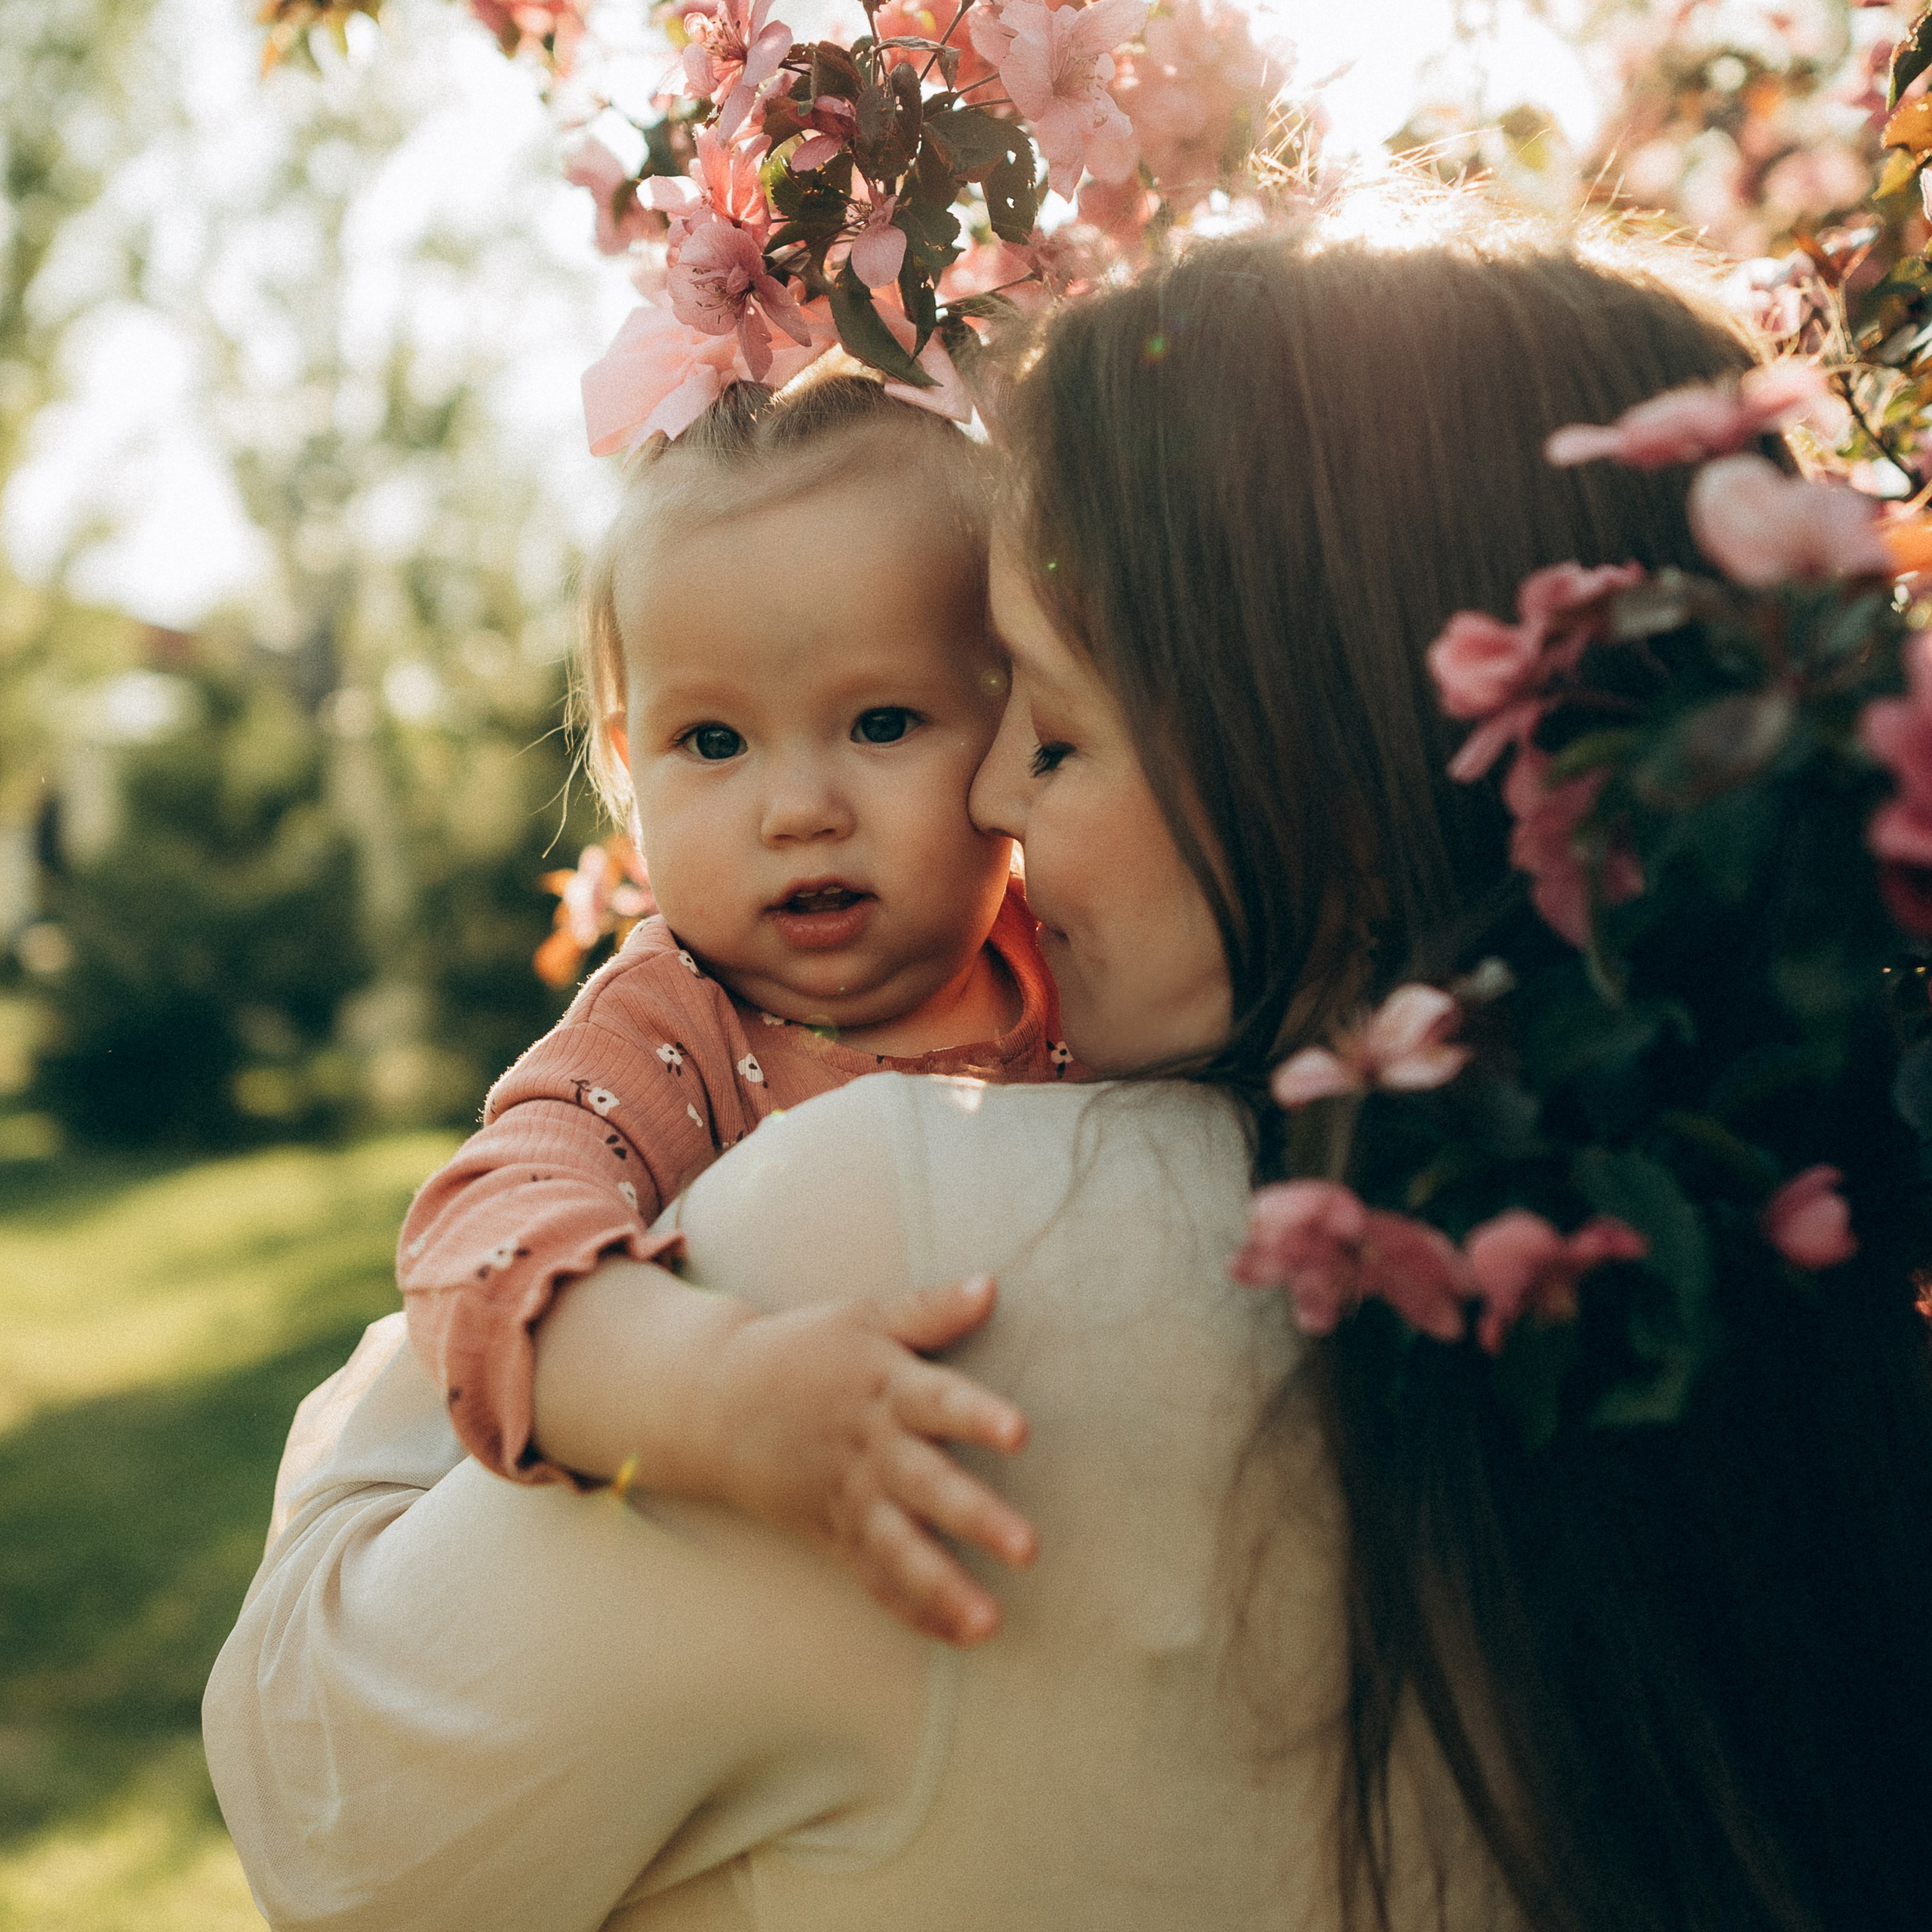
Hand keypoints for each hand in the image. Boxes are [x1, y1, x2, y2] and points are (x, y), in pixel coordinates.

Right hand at [699, 1275, 1036, 1645]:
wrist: (715, 1399)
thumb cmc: (805, 1351)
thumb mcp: (863, 1317)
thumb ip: (929, 1310)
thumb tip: (991, 1286)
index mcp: (883, 1387)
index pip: (937, 1400)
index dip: (978, 1416)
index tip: (1022, 1433)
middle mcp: (870, 1447)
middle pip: (926, 1485)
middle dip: (974, 1517)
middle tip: (1029, 1547)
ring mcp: (849, 1496)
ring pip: (897, 1547)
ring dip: (943, 1585)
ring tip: (991, 1621)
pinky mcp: (832, 1532)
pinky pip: (874, 1577)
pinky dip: (913, 1608)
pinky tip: (962, 1634)